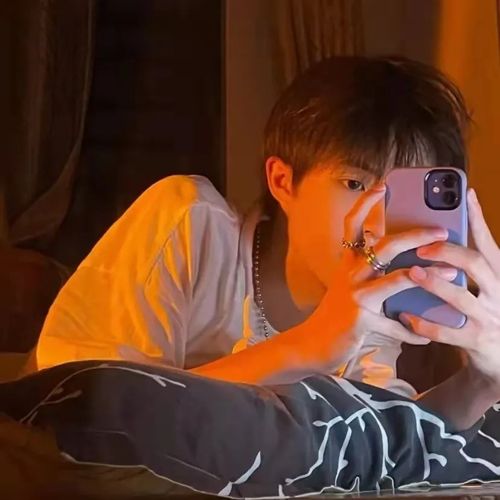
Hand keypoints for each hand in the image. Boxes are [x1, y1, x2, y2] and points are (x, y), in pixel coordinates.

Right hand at [306, 184, 453, 366]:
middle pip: (383, 246)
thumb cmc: (336, 314)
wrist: (312, 343)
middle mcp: (350, 275)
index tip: (382, 186)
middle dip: (414, 236)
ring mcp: (355, 296)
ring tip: (452, 276)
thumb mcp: (350, 287)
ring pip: (395, 280)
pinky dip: (413, 332)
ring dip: (428, 277)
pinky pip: (395, 325)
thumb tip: (406, 263)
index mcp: (348, 263)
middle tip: (441, 231)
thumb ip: (372, 272)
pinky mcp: (360, 320)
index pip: (353, 226)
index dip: (365, 204)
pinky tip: (425, 337)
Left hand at [402, 189, 499, 395]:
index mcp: (497, 277)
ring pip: (461, 297)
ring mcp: (488, 318)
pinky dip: (424, 323)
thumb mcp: (482, 288)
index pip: (489, 244)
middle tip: (422, 246)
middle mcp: (497, 294)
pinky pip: (446, 332)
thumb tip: (436, 238)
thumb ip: (465, 268)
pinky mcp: (476, 341)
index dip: (478, 220)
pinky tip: (406, 316)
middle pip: (477, 264)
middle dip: (448, 252)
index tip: (467, 195)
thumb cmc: (484, 315)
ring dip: (434, 283)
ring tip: (411, 273)